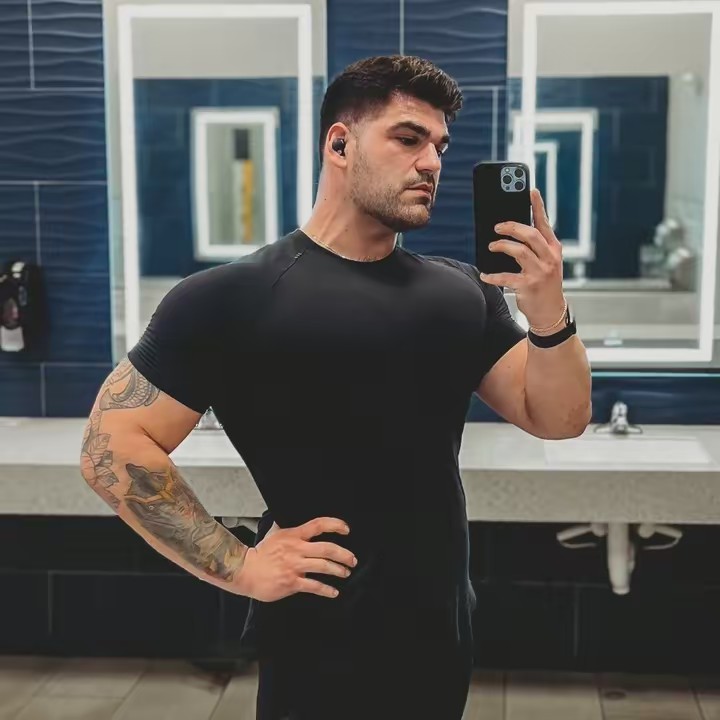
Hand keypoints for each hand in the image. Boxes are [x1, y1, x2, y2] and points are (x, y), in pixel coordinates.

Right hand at [231, 516, 356, 601]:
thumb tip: (284, 515)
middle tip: (352, 559)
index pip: (318, 525)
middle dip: (344, 554)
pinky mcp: (291, 582)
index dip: (335, 525)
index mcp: (293, 535)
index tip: (346, 529)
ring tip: (345, 573)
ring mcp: (294, 566)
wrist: (245, 571)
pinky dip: (326, 590)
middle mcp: (296, 549)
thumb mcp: (273, 533)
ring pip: (323, 566)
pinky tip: (333, 592)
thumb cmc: (259, 554)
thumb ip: (283, 526)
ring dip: (338, 570)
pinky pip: (313, 585)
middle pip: (327, 548)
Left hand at [480, 188, 564, 328]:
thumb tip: (512, 230)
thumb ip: (535, 247)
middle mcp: (549, 258)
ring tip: (491, 246)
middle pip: (531, 234)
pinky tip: (485, 274)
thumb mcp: (547, 262)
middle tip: (497, 226)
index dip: (538, 206)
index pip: (545, 224)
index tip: (531, 191)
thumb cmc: (545, 284)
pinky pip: (506, 277)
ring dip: (502, 246)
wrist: (551, 312)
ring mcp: (540, 272)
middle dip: (512, 227)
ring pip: (519, 251)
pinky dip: (493, 275)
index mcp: (553, 249)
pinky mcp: (528, 286)